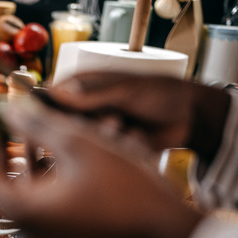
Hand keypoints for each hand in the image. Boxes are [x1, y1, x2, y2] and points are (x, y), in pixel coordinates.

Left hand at [0, 99, 203, 237]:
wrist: (167, 229)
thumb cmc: (127, 189)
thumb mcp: (79, 144)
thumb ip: (37, 123)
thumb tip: (8, 108)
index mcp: (22, 208)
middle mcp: (27, 226)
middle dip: (2, 137)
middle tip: (3, 109)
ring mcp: (45, 233)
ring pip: (25, 182)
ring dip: (29, 148)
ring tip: (35, 117)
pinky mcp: (63, 233)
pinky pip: (45, 194)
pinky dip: (48, 168)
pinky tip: (60, 141)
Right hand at [48, 72, 230, 161]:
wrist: (189, 118)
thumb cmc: (160, 93)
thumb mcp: (125, 91)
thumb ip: (91, 95)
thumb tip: (55, 92)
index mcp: (87, 85)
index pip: (54, 92)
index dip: (48, 104)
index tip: (51, 113)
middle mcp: (88, 106)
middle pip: (64, 120)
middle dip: (85, 122)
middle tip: (109, 117)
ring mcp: (98, 127)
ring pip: (83, 138)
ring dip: (105, 134)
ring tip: (126, 125)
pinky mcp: (109, 146)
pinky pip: (101, 152)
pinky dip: (118, 145)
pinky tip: (135, 136)